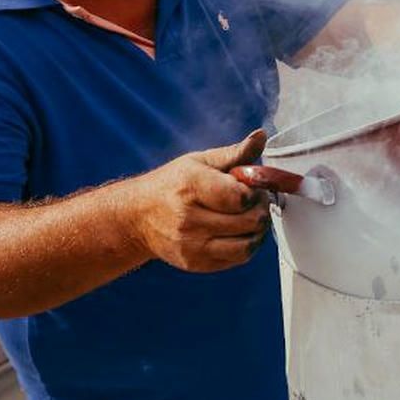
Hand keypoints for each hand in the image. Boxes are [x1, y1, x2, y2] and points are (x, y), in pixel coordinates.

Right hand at [126, 130, 271, 272]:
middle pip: (250, 221)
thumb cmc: (173, 184)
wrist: (138, 217)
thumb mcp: (200, 161)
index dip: (254, 191)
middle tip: (252, 201)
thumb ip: (235, 153)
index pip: (241, 197)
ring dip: (257, 230)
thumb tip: (260, 136)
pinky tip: (237, 232)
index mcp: (191, 187)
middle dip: (259, 208)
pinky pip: (237, 259)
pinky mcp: (195, 263)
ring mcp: (192, 245)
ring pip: (248, 244)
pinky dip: (245, 245)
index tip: (250, 186)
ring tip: (247, 217)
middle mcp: (189, 219)